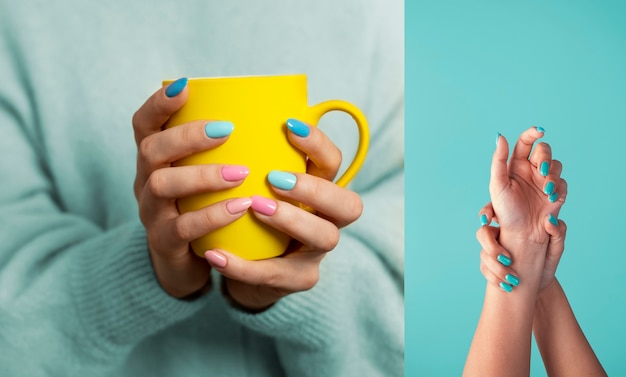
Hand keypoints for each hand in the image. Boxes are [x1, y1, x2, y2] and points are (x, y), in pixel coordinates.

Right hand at [132, 78, 250, 298]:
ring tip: (240, 172)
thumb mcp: (205, 175)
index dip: (159, 103)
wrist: (188, 263)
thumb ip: (225, 149)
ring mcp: (152, 213)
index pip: (144, 124)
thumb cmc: (205, 207)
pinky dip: (212, 216)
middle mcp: (146, 181)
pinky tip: (240, 208)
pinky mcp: (165, 243)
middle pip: (151, 150)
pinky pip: (182, 228)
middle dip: (187, 136)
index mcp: (156, 159)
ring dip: (202, 175)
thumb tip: (281, 114)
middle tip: (226, 130)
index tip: (185, 86)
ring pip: (162, 186)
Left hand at [204, 119, 362, 311]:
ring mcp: (315, 252)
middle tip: (275, 178)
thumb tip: (202, 102)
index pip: (333, 163)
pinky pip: (276, 275)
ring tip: (255, 207)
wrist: (244, 263)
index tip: (288, 126)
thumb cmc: (248, 214)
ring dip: (291, 219)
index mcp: (318, 189)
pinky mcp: (296, 279)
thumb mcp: (250, 183)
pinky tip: (215, 255)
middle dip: (315, 188)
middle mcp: (327, 219)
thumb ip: (243, 157)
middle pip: (348, 204)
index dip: (318, 144)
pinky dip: (244, 266)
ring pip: (324, 237)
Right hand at [477, 204, 567, 292]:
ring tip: (513, 278)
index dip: (486, 212)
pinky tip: (506, 286)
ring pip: (483, 254)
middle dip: (491, 247)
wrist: (539, 286)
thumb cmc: (547, 263)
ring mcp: (491, 252)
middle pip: (482, 233)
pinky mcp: (488, 266)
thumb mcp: (556, 249)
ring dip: (496, 267)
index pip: (493, 211)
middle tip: (507, 259)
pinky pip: (484, 269)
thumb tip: (550, 220)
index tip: (488, 220)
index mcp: (512, 225)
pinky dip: (494, 278)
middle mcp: (498, 237)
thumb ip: (558, 233)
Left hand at [490, 127, 564, 243]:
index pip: (525, 142)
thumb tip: (500, 136)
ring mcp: (544, 181)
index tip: (540, 131)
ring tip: (545, 190)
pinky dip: (558, 188)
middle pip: (544, 150)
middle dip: (545, 157)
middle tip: (542, 170)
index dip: (533, 133)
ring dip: (552, 175)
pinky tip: (550, 198)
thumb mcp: (497, 184)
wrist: (519, 233)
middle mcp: (531, 170)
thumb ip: (498, 160)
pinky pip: (563, 183)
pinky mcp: (556, 193)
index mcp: (516, 165)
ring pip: (556, 165)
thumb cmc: (505, 210)